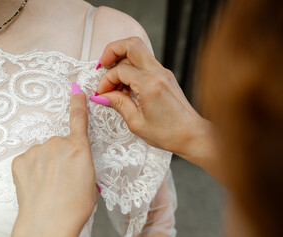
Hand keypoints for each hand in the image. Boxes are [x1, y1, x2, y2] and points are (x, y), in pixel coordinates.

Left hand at [12, 83, 97, 236]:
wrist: (48, 222)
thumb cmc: (74, 207)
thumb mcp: (90, 181)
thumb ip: (81, 162)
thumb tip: (73, 160)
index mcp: (78, 148)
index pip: (79, 119)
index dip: (77, 103)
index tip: (75, 90)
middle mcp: (57, 143)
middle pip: (58, 144)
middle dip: (60, 157)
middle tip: (61, 179)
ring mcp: (36, 151)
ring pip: (42, 153)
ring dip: (45, 164)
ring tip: (47, 186)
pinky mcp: (20, 160)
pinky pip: (28, 160)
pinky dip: (31, 170)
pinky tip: (35, 185)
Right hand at [91, 37, 220, 179]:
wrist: (192, 135)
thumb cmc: (169, 133)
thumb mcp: (136, 122)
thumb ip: (118, 104)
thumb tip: (103, 95)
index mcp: (150, 85)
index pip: (120, 70)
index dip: (106, 80)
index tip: (102, 93)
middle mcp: (158, 73)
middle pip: (132, 44)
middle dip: (112, 50)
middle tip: (102, 66)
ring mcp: (164, 72)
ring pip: (138, 51)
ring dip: (122, 61)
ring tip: (115, 84)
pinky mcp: (165, 76)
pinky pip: (145, 63)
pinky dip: (132, 69)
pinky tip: (127, 86)